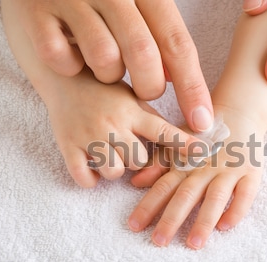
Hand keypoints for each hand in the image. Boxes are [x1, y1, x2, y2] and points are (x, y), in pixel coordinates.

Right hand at [13, 0, 213, 131]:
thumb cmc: (102, 9)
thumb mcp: (139, 14)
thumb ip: (161, 41)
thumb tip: (180, 82)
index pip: (176, 43)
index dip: (192, 86)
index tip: (201, 120)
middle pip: (143, 53)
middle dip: (149, 86)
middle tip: (145, 91)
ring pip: (103, 58)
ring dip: (107, 76)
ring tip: (102, 66)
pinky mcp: (37, 12)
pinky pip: (60, 57)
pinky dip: (68, 67)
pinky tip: (70, 58)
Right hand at [44, 68, 201, 187]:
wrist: (64, 78)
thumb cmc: (105, 90)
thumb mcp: (132, 97)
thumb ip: (152, 118)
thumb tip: (184, 136)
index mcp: (133, 111)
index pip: (163, 131)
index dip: (184, 144)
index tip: (202, 153)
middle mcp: (113, 124)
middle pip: (138, 161)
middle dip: (137, 160)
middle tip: (127, 147)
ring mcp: (89, 136)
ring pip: (114, 173)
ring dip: (115, 169)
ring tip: (109, 154)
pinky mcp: (68, 146)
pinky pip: (85, 179)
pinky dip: (91, 179)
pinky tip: (92, 165)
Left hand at [128, 108, 265, 248]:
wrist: (239, 112)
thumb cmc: (204, 135)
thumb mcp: (179, 144)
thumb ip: (159, 163)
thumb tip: (136, 182)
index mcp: (186, 163)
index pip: (164, 186)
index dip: (148, 205)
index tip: (134, 226)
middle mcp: (206, 167)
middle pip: (187, 195)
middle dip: (172, 219)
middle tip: (159, 241)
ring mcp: (230, 170)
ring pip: (215, 197)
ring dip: (204, 220)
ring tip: (194, 244)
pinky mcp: (252, 173)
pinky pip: (246, 194)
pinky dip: (236, 210)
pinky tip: (225, 227)